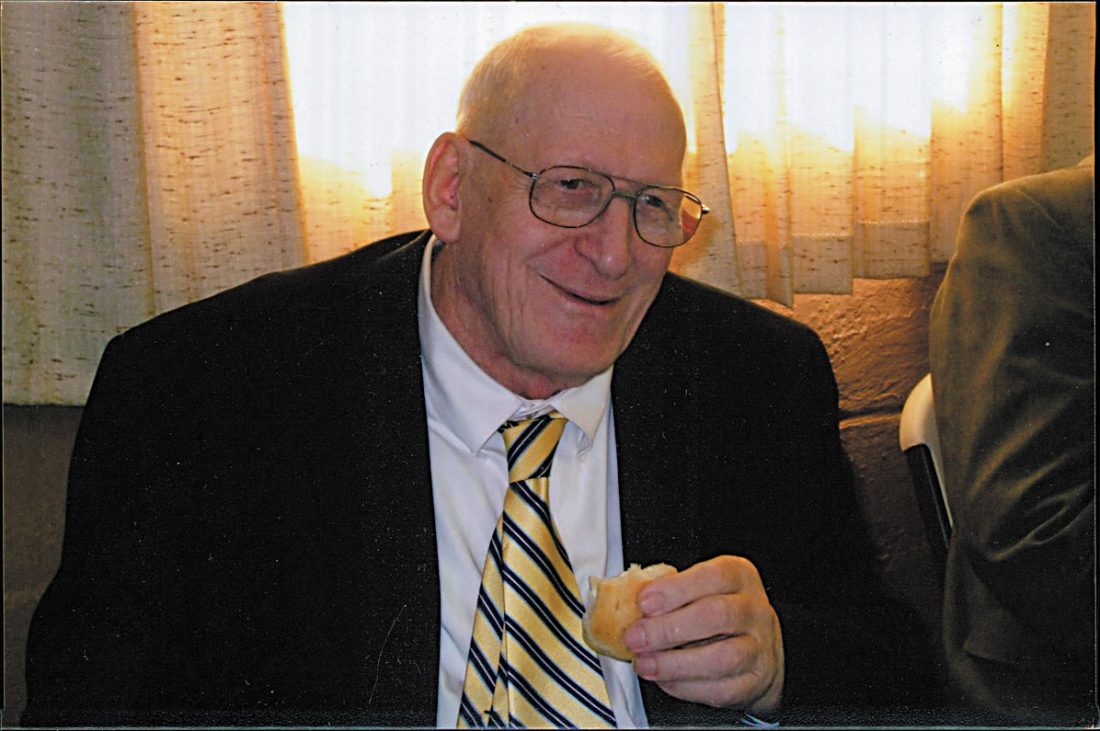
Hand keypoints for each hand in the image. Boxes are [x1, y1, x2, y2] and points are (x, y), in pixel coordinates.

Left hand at [622, 555, 783, 714]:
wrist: (758, 651)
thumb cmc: (719, 612)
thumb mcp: (700, 589)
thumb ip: (671, 593)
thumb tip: (627, 604)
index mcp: (738, 576)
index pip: (712, 576)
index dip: (675, 590)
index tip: (643, 602)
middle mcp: (754, 609)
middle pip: (716, 615)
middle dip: (668, 629)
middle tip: (635, 637)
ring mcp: (759, 647)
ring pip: (721, 657)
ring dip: (674, 663)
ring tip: (645, 663)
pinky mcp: (754, 681)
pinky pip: (720, 688)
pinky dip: (685, 686)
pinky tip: (664, 679)